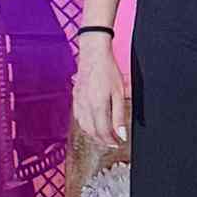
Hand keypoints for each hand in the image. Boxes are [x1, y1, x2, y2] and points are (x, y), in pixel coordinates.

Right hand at [72, 44, 128, 158]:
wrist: (94, 53)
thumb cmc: (108, 69)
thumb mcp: (119, 93)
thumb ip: (119, 115)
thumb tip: (121, 133)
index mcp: (97, 105)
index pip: (103, 131)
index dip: (110, 140)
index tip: (117, 142)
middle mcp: (85, 105)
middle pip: (92, 131)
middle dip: (102, 140)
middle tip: (112, 141)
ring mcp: (78, 101)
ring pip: (83, 126)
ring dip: (93, 134)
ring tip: (103, 135)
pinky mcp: (75, 97)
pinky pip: (78, 117)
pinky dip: (85, 125)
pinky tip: (91, 123)